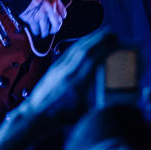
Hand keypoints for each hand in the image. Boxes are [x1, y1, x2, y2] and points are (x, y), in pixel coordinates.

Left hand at [0, 28, 119, 149]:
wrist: (35, 115)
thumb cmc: (59, 117)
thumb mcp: (83, 112)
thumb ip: (98, 104)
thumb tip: (114, 99)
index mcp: (76, 83)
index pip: (92, 59)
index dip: (104, 48)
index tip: (115, 42)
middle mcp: (67, 72)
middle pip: (85, 49)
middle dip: (99, 38)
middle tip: (112, 32)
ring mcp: (59, 68)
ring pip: (76, 48)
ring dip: (90, 38)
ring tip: (102, 34)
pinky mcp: (54, 67)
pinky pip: (69, 51)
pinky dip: (80, 44)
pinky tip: (86, 42)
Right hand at [18, 0, 66, 37]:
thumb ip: (51, 0)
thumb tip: (54, 7)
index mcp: (54, 0)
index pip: (63, 13)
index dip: (60, 18)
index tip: (58, 21)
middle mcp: (50, 8)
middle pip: (57, 24)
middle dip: (54, 29)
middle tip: (52, 30)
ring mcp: (42, 15)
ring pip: (46, 29)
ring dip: (44, 32)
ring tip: (42, 33)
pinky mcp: (33, 20)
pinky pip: (36, 30)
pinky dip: (36, 31)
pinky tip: (35, 30)